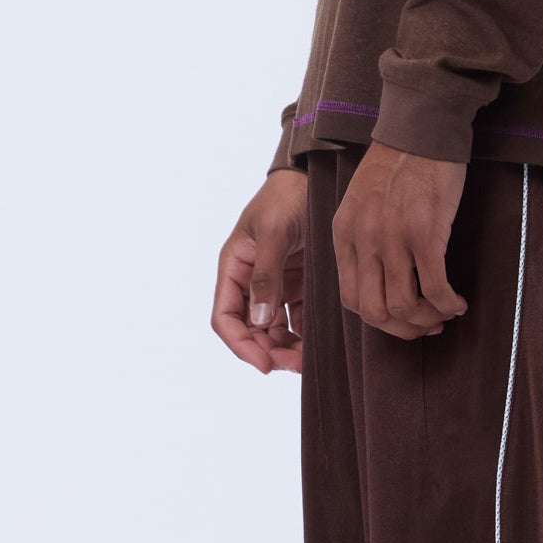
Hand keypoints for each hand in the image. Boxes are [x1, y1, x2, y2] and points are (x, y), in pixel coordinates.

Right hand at [211, 171, 308, 374]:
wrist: (314, 176)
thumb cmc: (286, 197)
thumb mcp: (274, 232)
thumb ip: (266, 276)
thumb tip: (260, 320)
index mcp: (233, 268)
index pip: (225, 317)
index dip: (241, 345)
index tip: (264, 364)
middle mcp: (250, 281)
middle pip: (250, 330)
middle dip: (268, 351)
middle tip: (295, 366)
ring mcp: (274, 284)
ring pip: (272, 329)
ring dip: (286, 348)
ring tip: (308, 360)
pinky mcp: (297, 284)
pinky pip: (295, 319)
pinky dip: (303, 335)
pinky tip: (318, 343)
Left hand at [332, 144, 468, 340]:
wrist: (421, 129)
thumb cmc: (397, 163)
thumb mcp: (362, 202)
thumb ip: (363, 238)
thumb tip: (380, 279)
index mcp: (345, 234)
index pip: (351, 300)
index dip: (378, 320)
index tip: (402, 319)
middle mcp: (364, 240)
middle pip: (375, 312)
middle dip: (403, 328)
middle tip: (426, 325)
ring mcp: (393, 238)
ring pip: (404, 306)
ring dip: (429, 319)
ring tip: (445, 312)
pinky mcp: (425, 233)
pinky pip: (434, 288)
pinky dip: (448, 303)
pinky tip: (459, 301)